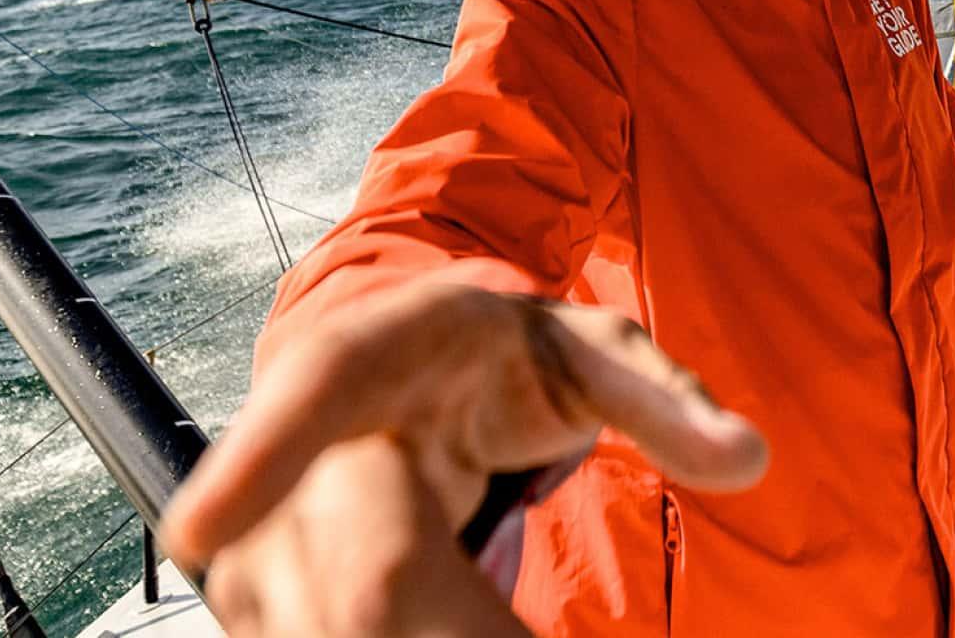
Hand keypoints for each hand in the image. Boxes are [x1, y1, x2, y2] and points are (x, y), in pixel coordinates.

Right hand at [161, 279, 768, 636]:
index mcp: (384, 345)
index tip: (206, 528)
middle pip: (347, 568)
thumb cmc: (503, 353)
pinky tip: (457, 636)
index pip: (316, 390)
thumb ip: (665, 400)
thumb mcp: (593, 351)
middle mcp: (306, 435)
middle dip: (431, 630)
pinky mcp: (258, 584)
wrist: (409, 359)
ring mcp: (267, 518)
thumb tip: (748, 456)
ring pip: (311, 626)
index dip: (257, 458)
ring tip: (497, 634)